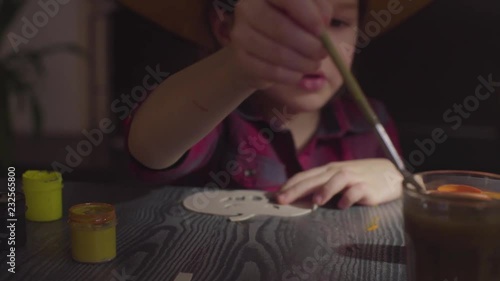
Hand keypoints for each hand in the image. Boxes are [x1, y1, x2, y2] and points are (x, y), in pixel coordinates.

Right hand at [229, 0, 331, 88]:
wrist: (257, 50)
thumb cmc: (287, 24)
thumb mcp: (306, 11)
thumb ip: (318, 9)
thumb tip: (323, 21)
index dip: (307, 14)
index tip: (322, 31)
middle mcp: (246, 9)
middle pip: (280, 27)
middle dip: (308, 44)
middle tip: (322, 53)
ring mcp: (240, 35)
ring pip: (277, 52)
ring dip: (302, 63)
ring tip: (314, 65)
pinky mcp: (241, 59)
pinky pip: (270, 70)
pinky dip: (290, 75)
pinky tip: (299, 75)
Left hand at [276, 159, 402, 208]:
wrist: (390, 175)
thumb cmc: (360, 178)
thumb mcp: (338, 179)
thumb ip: (321, 186)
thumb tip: (298, 196)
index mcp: (328, 171)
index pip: (305, 175)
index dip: (289, 185)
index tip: (275, 196)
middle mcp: (338, 172)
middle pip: (314, 178)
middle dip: (296, 189)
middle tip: (282, 200)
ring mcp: (353, 178)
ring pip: (336, 180)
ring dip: (325, 190)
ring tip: (315, 201)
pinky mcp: (367, 188)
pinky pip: (357, 192)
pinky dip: (349, 198)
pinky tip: (343, 206)